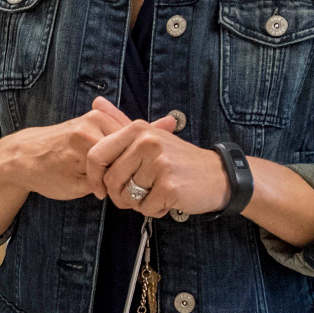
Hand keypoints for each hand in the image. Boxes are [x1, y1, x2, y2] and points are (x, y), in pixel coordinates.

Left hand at [0, 97, 136, 200]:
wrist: (22, 156)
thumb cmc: (45, 174)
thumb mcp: (76, 187)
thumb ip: (106, 180)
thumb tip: (132, 178)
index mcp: (87, 143)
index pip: (126, 161)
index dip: (125, 177)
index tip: (117, 187)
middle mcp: (91, 124)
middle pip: (129, 146)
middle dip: (127, 162)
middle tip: (117, 177)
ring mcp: (92, 116)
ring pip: (126, 137)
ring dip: (125, 151)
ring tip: (112, 167)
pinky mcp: (93, 115)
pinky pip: (117, 129)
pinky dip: (119, 142)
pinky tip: (113, 154)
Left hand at [87, 117, 227, 217]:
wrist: (219, 175)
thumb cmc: (177, 159)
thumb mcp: (149, 135)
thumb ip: (120, 121)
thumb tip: (95, 102)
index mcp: (137, 130)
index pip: (96, 155)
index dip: (95, 176)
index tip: (100, 188)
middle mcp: (146, 143)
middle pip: (111, 180)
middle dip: (119, 195)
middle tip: (137, 194)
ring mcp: (159, 164)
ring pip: (127, 196)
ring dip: (138, 203)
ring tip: (156, 193)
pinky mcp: (169, 187)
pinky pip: (144, 208)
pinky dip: (153, 210)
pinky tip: (167, 200)